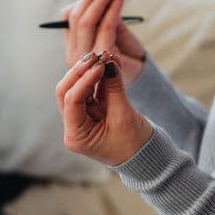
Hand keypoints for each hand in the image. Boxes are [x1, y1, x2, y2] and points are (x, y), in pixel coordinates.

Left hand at [56, 52, 154, 166]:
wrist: (147, 159)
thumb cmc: (136, 144)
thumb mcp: (124, 115)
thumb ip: (114, 87)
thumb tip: (109, 62)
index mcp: (76, 135)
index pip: (71, 100)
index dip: (84, 79)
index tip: (99, 64)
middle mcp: (73, 127)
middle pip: (67, 92)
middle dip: (81, 72)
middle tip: (97, 56)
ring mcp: (81, 119)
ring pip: (77, 89)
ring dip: (90, 72)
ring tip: (106, 56)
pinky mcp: (92, 113)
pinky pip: (91, 91)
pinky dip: (99, 78)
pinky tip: (109, 63)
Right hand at [61, 0, 147, 85]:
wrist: (142, 73)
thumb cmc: (125, 50)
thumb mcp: (109, 29)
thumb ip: (100, 15)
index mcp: (73, 46)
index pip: (68, 18)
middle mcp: (74, 55)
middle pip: (76, 18)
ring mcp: (87, 58)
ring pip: (86, 22)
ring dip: (99, 0)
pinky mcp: (104, 57)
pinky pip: (105, 27)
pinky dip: (112, 9)